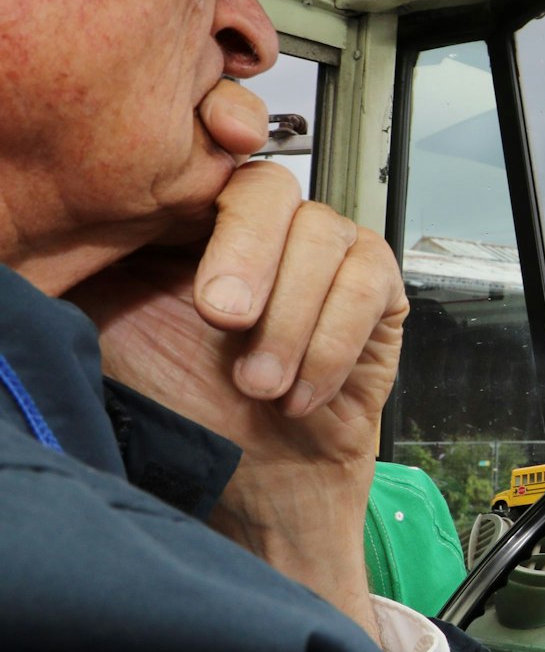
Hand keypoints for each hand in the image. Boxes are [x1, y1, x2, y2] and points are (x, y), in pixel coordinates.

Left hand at [68, 161, 408, 642]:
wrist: (257, 481)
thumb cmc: (187, 409)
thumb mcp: (114, 330)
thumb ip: (98, 268)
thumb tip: (58, 230)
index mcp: (197, 220)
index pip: (211, 170)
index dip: (209, 204)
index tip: (203, 289)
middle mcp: (269, 226)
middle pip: (273, 192)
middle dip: (249, 257)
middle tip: (224, 323)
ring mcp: (330, 252)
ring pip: (325, 237)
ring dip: (290, 320)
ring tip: (259, 385)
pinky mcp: (378, 290)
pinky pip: (369, 285)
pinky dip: (331, 344)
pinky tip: (300, 394)